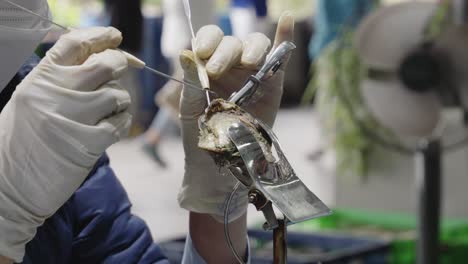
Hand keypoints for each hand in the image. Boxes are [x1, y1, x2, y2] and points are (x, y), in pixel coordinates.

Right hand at [0, 27, 130, 261]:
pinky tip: (110, 129)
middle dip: (120, 63)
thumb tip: (100, 60)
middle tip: (122, 69)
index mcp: (39, 80)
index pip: (74, 43)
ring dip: (120, 100)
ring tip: (109, 110)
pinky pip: (120, 123)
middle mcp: (56, 94)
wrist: (8, 187)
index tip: (115, 36)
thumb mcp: (32, 101)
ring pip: (117, 94)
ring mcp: (73, 118)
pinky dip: (121, 123)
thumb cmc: (22, 143)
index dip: (100, 35)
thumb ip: (61, 80)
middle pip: (105, 64)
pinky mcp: (89, 144)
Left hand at [178, 13, 294, 221]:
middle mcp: (230, 67)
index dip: (207, 41)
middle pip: (233, 42)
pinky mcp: (273, 87)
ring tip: (248, 62)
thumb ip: (191, 81)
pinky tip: (286, 19)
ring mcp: (253, 76)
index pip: (209, 40)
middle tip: (217, 71)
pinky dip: (284, 38)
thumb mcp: (189, 108)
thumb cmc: (200, 138)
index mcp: (207, 68)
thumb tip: (185, 52)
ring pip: (256, 46)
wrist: (218, 167)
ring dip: (252, 48)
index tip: (200, 54)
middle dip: (225, 51)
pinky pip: (280, 59)